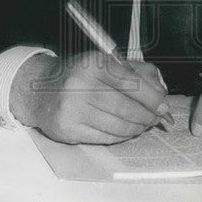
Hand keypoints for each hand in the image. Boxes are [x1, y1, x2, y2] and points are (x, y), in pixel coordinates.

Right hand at [10, 51, 168, 143]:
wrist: (39, 90)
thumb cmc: (79, 76)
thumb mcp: (105, 63)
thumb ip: (137, 72)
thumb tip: (160, 92)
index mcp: (93, 64)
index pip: (132, 83)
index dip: (152, 98)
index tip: (162, 105)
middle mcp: (81, 85)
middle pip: (127, 108)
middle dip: (147, 116)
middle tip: (155, 118)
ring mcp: (73, 110)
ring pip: (118, 126)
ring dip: (136, 128)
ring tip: (142, 124)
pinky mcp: (69, 130)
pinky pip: (106, 138)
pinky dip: (121, 136)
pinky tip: (125, 130)